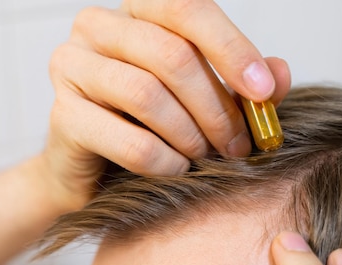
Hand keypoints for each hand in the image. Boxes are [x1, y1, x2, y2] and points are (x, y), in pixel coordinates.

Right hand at [43, 0, 290, 207]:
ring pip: (147, 94)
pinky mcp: (62, 116)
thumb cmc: (148, 126)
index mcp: (134, 11)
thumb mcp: (202, 100)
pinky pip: (129, 141)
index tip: (264, 93)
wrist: (92, 173)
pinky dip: (164, 161)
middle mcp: (96, 27)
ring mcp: (71, 67)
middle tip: (238, 144)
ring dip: (190, 134)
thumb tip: (279, 74)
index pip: (187, 8)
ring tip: (206, 157)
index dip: (231, 48)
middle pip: (172, 54)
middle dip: (216, 106)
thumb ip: (239, 85)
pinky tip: (176, 170)